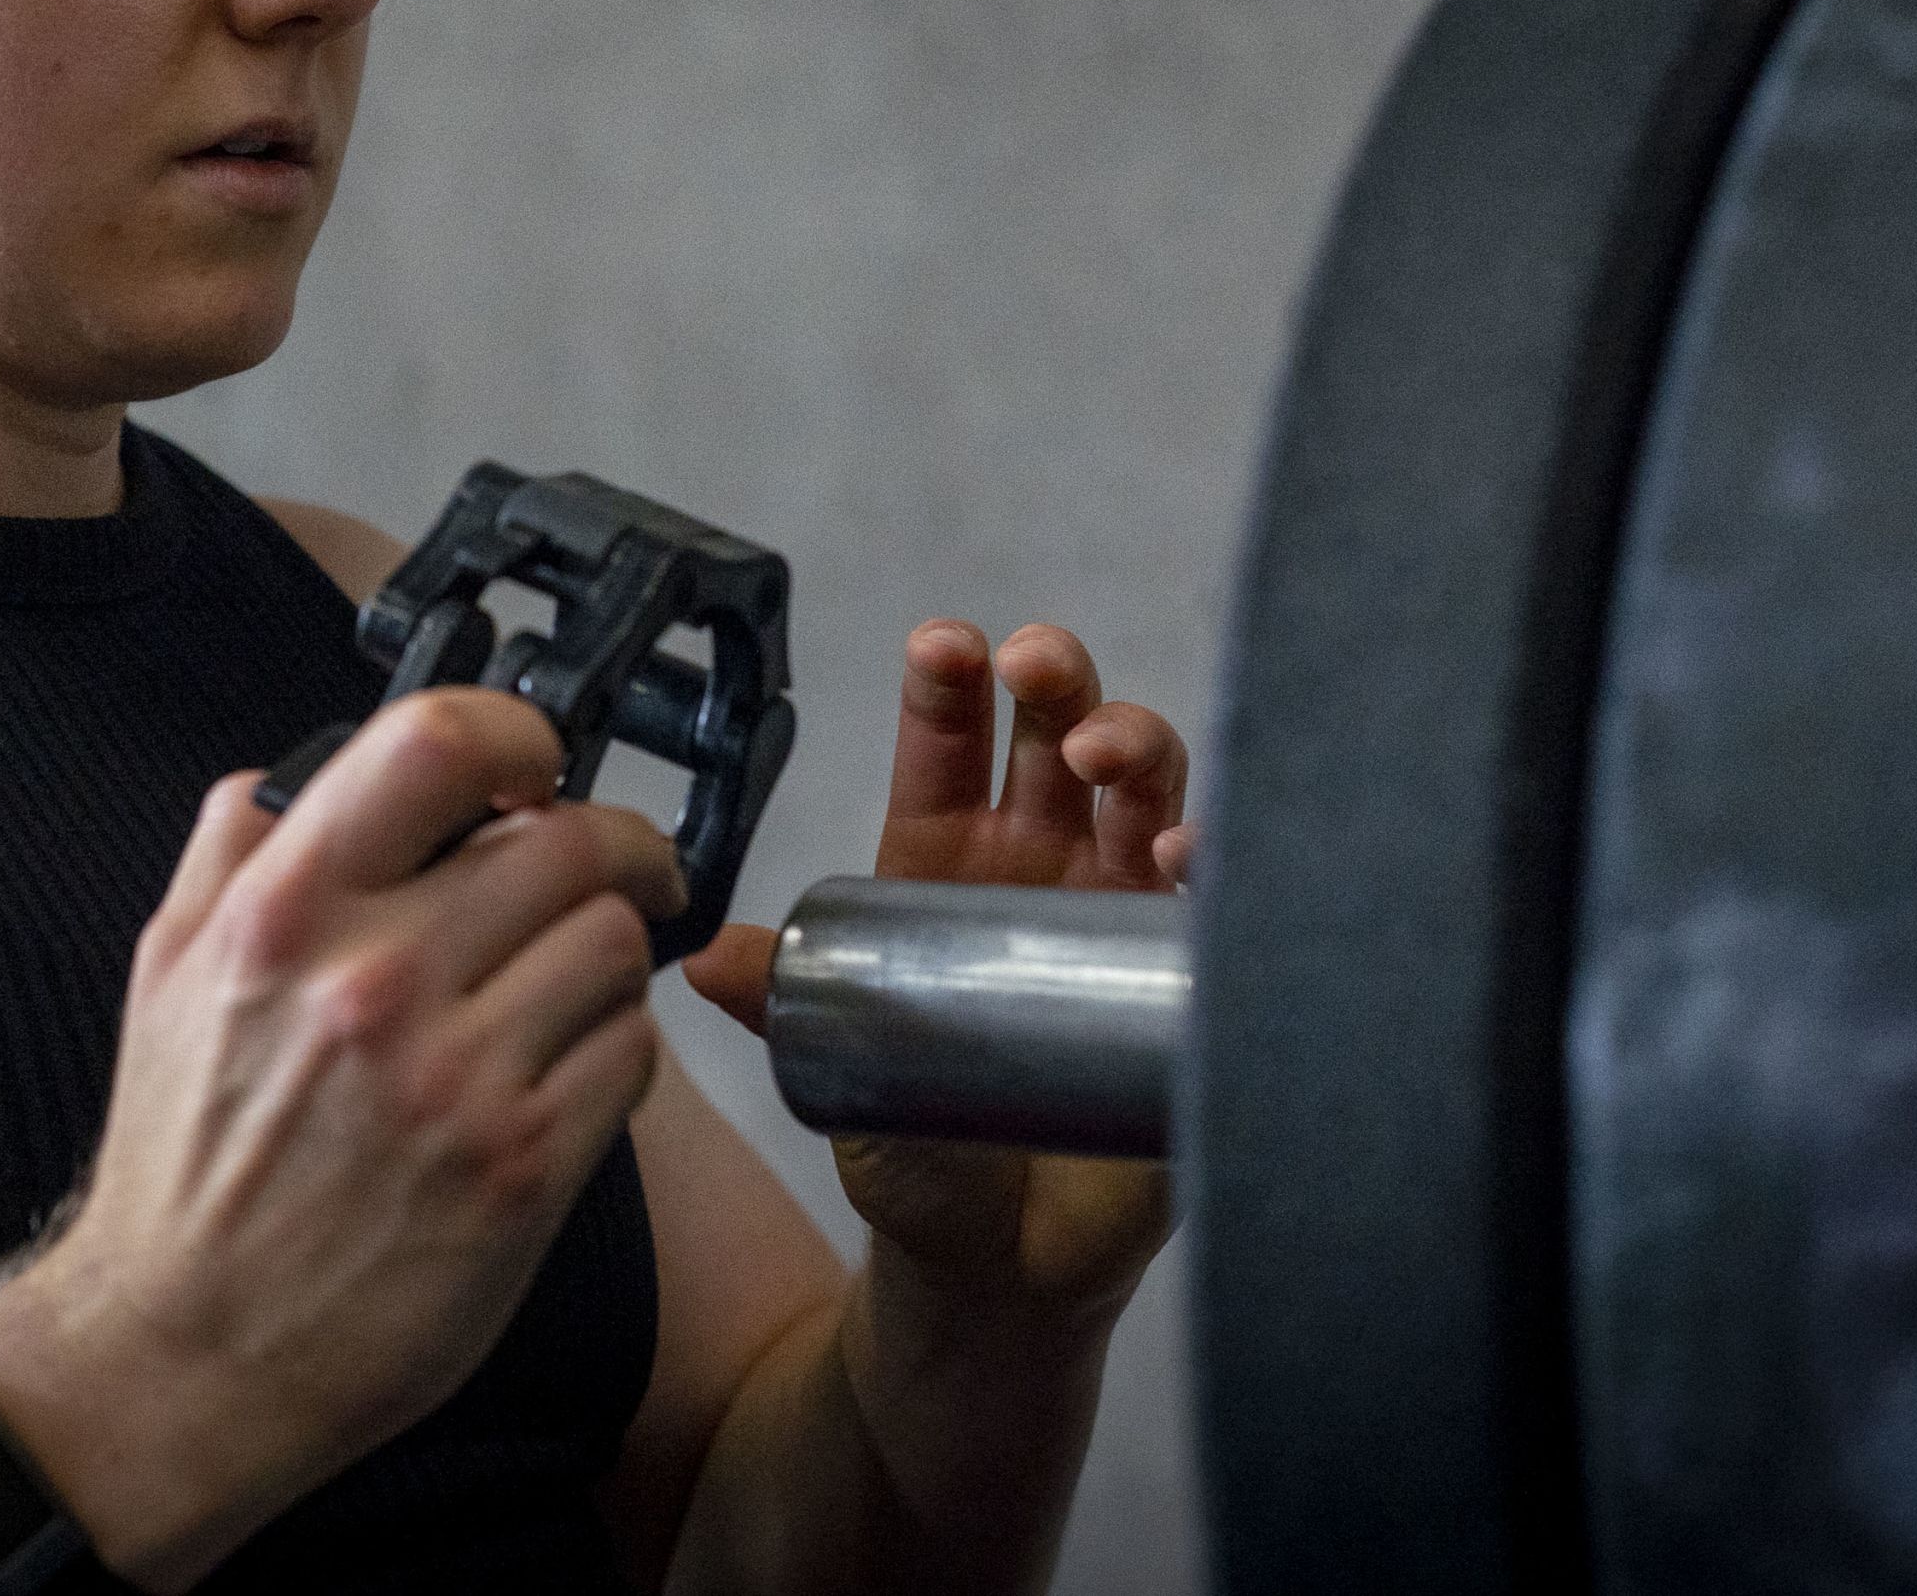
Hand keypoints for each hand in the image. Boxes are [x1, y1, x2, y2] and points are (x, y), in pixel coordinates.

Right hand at [0, 690, 681, 1588]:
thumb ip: (233, 849)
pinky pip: (631, 1056)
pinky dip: (618, 1052)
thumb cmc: (181, 1168)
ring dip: (611, 956)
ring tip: (576, 985)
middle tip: (619, 869)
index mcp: (285, 910)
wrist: (184, 1355)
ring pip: (615, 946)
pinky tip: (571, 1070)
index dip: (516, 734)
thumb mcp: (165, 972)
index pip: (439, 742)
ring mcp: (456, 1077)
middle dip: (613, 847)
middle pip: (568, 842)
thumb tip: (299, 770)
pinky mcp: (521, 1168)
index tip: (534, 766)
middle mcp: (375, 979)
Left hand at [685, 621, 1187, 1321]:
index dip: (948, 686)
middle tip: (1036, 670)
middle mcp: (1042, 865)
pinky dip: (1206, 862)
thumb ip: (789, 1002)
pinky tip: (1183, 856)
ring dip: (1134, 747)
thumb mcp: (844, 1064)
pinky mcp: (1184, 980)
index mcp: (946, 860)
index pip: (948, 745)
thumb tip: (704, 958)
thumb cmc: (916, 1150)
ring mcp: (1120, 913)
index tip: (945, 645)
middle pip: (1061, 734)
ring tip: (1101, 757)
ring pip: (1146, 792)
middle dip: (1056, 682)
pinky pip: (1212, 902)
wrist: (997, 1271)